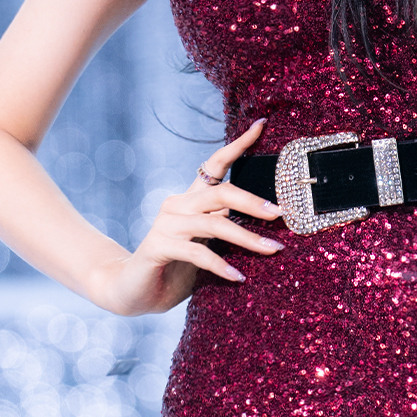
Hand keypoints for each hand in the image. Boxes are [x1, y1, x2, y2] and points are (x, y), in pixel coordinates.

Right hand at [89, 119, 283, 316]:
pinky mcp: (158, 246)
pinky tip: (237, 277)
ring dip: (247, 238)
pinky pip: (198, 252)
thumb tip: (266, 215)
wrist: (136, 291)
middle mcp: (177, 205)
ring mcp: (166, 224)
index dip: (238, 144)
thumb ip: (226, 226)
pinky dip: (221, 265)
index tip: (262, 125)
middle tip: (280, 213)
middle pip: (221, 192)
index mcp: (191, 199)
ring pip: (214, 223)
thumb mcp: (207, 243)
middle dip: (253, 201)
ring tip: (273, 249)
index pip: (215, 164)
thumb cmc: (178, 267)